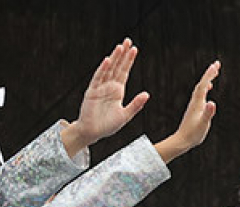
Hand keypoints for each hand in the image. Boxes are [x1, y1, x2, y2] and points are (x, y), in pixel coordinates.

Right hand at [64, 40, 148, 155]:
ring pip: (108, 69)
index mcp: (117, 91)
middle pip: (117, 67)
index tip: (134, 49)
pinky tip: (107, 61)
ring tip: (120, 47)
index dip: (129, 61)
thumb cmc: (108, 126)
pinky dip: (102, 69)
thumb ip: (136, 105)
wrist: (93, 133)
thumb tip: (147, 94)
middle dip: (122, 54)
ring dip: (113, 58)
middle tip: (128, 41)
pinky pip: (98, 78)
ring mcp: (100, 87)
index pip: (124, 72)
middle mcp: (109, 86)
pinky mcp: (92, 92)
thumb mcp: (125, 115)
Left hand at [153, 61, 218, 162]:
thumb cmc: (193, 134)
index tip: (215, 65)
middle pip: (202, 84)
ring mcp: (194, 105)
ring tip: (214, 72)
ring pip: (201, 88)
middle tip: (217, 64)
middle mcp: (195, 102)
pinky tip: (208, 89)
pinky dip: (205, 88)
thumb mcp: (203, 124)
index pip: (204, 85)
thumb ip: (208, 113)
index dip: (209, 75)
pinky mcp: (195, 109)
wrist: (182, 141)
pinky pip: (200, 94)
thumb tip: (212, 103)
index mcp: (198, 103)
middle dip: (209, 73)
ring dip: (207, 79)